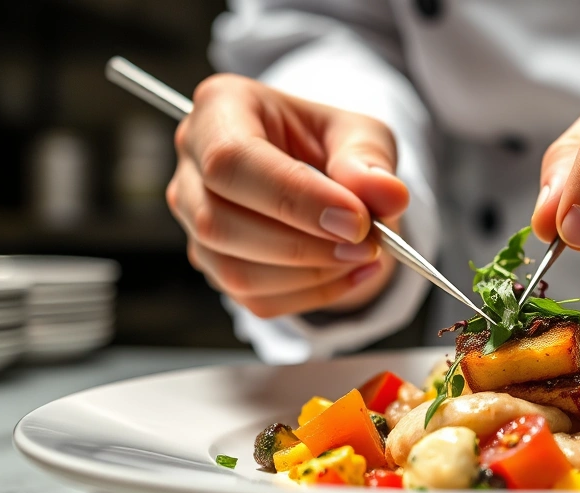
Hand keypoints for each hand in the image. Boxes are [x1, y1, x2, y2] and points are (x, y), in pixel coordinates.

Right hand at [168, 74, 406, 317]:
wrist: (328, 181)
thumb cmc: (334, 146)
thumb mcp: (362, 133)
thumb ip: (371, 159)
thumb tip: (387, 193)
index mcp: (220, 108)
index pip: (233, 160)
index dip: (295, 198)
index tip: (356, 220)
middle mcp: (192, 163)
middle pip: (220, 222)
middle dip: (304, 245)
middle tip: (368, 244)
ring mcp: (194, 219)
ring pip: (234, 270)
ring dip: (309, 274)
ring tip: (363, 256)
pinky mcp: (214, 263)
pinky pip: (254, 298)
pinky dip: (311, 294)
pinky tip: (350, 273)